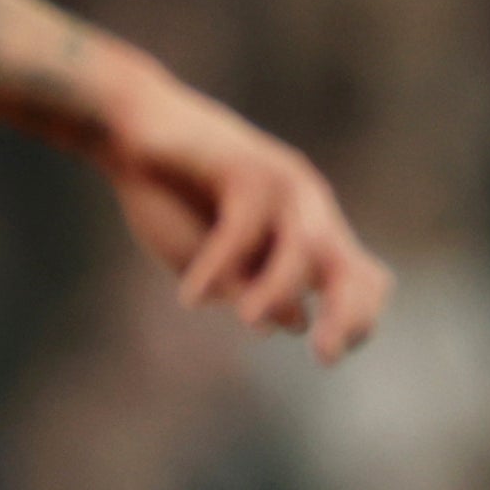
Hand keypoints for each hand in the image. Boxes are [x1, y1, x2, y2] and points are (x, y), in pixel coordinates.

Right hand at [96, 66, 392, 361]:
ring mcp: (283, 185)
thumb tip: (295, 324)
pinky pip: (242, 230)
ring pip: (302, 250)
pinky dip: (215, 266)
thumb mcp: (214, 261)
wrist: (131, 133)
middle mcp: (306, 207)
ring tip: (246, 322)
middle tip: (325, 357)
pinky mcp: (247, 168)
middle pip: (347, 267)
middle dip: (345, 315)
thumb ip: (250, 288)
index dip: (357, 317)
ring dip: (276, 292)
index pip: (358, 277)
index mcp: (305, 230)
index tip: (329, 356)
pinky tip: (188, 296)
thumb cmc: (169, 196)